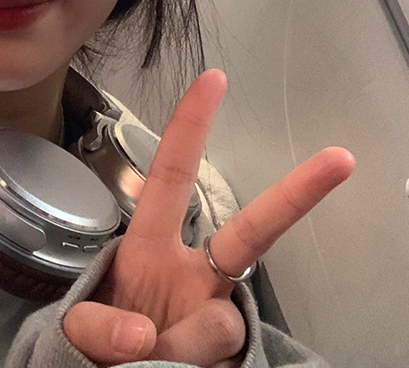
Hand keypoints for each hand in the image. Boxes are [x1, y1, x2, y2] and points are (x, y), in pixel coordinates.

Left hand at [63, 70, 354, 365]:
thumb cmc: (100, 336)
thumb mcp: (81, 325)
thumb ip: (98, 327)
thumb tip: (141, 337)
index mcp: (149, 246)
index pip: (171, 175)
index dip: (189, 128)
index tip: (212, 80)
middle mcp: (192, 273)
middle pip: (250, 231)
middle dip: (292, 195)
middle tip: (338, 159)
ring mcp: (213, 311)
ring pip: (219, 321)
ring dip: (180, 344)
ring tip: (146, 355)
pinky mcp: (227, 347)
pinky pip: (221, 351)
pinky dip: (188, 364)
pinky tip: (170, 365)